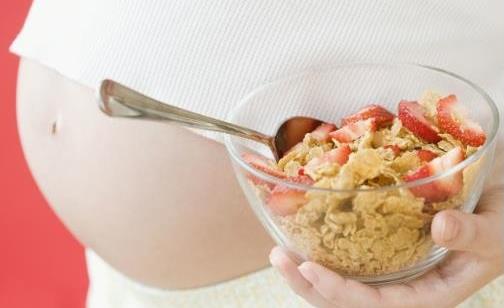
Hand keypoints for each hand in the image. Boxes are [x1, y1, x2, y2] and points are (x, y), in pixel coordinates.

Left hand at [270, 185, 503, 307]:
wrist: (499, 207)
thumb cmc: (502, 222)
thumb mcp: (497, 229)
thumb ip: (475, 234)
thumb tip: (440, 228)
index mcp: (432, 293)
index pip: (382, 306)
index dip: (344, 294)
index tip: (312, 270)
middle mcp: (407, 287)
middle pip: (352, 302)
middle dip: (311, 287)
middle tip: (280, 259)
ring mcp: (394, 270)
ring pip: (345, 284)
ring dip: (308, 274)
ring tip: (279, 253)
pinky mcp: (386, 250)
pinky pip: (350, 260)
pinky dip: (325, 252)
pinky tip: (301, 238)